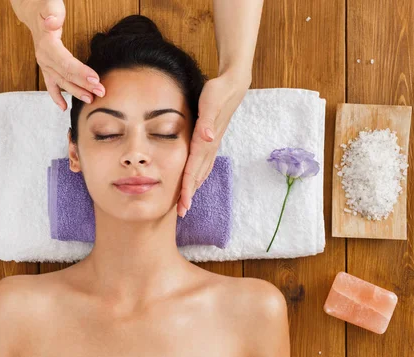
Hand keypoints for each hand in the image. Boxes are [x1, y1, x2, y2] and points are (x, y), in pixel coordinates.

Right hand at [27, 0, 104, 110]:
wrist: (34, 10)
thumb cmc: (46, 6)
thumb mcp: (49, 5)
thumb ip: (52, 12)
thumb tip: (52, 22)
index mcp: (46, 45)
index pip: (65, 62)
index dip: (81, 72)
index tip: (96, 79)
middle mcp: (43, 58)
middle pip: (66, 75)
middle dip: (84, 85)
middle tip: (101, 92)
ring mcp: (44, 65)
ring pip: (62, 82)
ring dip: (76, 92)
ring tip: (91, 99)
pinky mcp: (47, 68)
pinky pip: (51, 85)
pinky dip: (56, 97)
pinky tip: (64, 107)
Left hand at [177, 70, 251, 217]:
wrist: (233, 85)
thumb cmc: (218, 92)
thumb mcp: (211, 103)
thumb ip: (209, 121)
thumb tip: (208, 138)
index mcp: (205, 142)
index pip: (193, 171)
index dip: (187, 190)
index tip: (182, 206)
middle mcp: (209, 147)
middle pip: (197, 177)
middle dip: (189, 196)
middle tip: (181, 213)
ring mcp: (211, 145)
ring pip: (201, 172)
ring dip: (193, 188)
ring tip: (185, 202)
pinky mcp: (211, 141)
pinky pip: (203, 164)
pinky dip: (197, 176)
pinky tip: (193, 180)